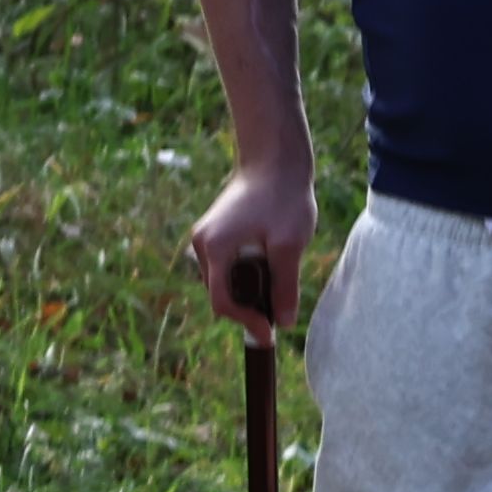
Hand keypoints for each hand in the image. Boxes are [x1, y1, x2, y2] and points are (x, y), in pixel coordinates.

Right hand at [189, 156, 314, 334]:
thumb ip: (285, 285)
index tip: (270, 332)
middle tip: (280, 303)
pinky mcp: (215, 232)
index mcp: (214, 247)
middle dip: (248, 305)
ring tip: (278, 276)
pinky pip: (227, 266)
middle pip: (220, 293)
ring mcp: (206, 237)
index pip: (222, 302)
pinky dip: (246, 274)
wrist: (275, 160)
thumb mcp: (290, 245)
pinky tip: (270, 261)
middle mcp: (202, 243)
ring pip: (224, 281)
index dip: (246, 322)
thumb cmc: (283, 198)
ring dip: (248, 289)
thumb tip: (284, 322)